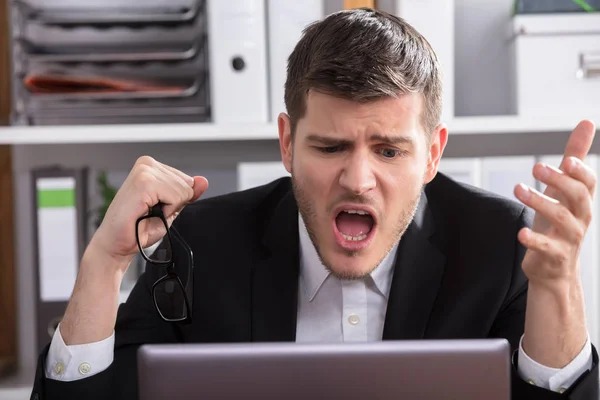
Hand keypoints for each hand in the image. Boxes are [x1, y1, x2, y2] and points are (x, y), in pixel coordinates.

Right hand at [91, 156, 207, 271]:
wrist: (116, 244)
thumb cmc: (138, 227)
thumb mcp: (171, 208)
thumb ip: (188, 194)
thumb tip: (203, 180)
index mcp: (152, 167)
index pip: (188, 181)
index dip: (177, 200)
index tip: (156, 207)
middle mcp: (147, 164)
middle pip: (188, 184)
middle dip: (174, 204)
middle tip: (150, 212)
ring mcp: (144, 171)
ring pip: (183, 190)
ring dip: (169, 208)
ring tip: (147, 213)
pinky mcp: (144, 182)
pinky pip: (175, 197)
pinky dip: (166, 211)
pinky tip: (146, 212)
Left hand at [514, 120, 595, 290]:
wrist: (554, 268)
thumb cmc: (559, 222)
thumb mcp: (565, 189)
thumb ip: (574, 157)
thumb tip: (587, 122)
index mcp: (582, 201)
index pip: (589, 183)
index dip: (581, 172)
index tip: (568, 160)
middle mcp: (581, 218)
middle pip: (577, 197)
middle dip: (559, 181)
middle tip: (536, 168)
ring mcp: (569, 238)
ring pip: (560, 218)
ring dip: (538, 202)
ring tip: (518, 189)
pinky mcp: (553, 256)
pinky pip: (547, 247)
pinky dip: (534, 239)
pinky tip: (520, 232)